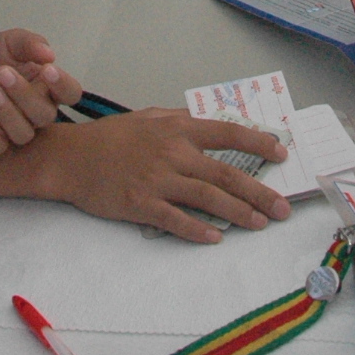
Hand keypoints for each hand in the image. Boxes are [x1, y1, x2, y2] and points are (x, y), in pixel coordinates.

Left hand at [0, 30, 81, 153]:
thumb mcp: (11, 41)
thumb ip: (30, 43)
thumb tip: (49, 54)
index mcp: (48, 87)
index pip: (70, 93)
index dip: (63, 85)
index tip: (47, 70)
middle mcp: (37, 111)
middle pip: (45, 115)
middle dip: (25, 94)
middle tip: (2, 72)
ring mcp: (16, 126)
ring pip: (23, 134)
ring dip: (8, 113)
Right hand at [44, 110, 290, 243]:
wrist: (71, 158)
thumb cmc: (110, 138)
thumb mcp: (148, 117)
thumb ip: (179, 120)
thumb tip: (209, 121)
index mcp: (176, 128)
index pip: (227, 132)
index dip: (257, 143)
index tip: (281, 153)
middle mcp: (172, 152)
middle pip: (226, 173)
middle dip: (259, 192)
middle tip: (283, 208)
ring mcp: (157, 179)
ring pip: (208, 197)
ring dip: (238, 212)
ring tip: (260, 223)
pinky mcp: (141, 204)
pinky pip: (176, 219)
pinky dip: (198, 229)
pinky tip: (216, 237)